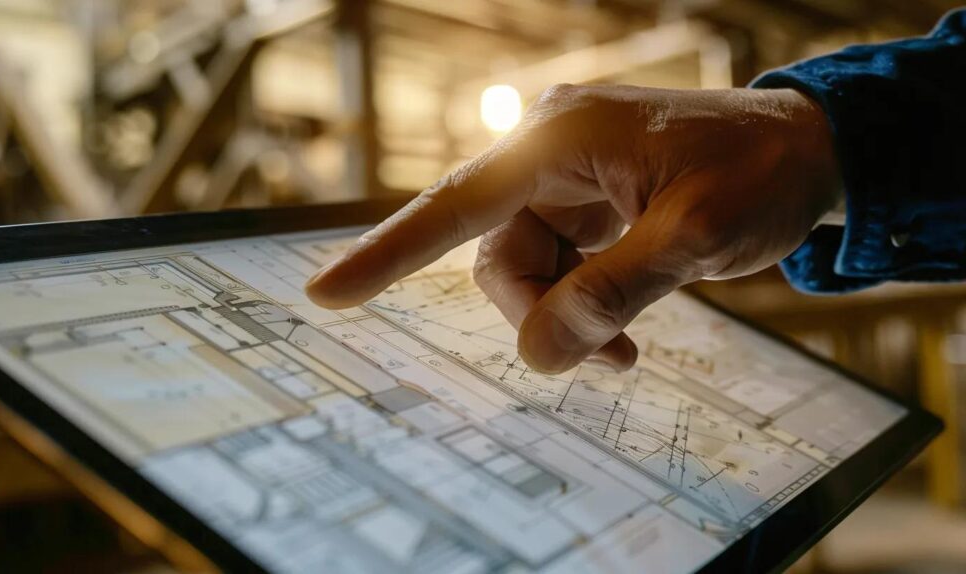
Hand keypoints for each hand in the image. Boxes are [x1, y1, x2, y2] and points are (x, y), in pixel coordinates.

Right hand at [305, 84, 841, 373]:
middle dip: (536, 312)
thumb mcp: (694, 237)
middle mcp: (548, 148)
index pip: (456, 204)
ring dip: (564, 316)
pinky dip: (580, 303)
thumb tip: (540, 352)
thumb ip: (612, 294)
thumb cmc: (758, 175)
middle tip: (602, 358)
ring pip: (523, 266)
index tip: (326, 294)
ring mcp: (564, 173)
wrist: (807, 150)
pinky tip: (621, 335)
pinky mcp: (584, 196)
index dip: (388, 253)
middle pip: (495, 252)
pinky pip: (555, 262)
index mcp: (560, 138)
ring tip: (622, 354)